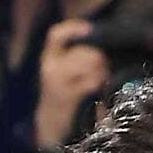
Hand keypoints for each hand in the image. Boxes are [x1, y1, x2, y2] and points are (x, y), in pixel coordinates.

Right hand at [33, 18, 110, 148]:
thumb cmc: (63, 96)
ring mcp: (58, 82)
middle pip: (84, 51)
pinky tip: (99, 89)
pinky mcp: (68, 95)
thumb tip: (101, 46)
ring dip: (102, 70)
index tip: (89, 29)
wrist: (50, 125)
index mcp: (49, 58)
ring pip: (90, 63)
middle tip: (104, 68)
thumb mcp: (63, 74)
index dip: (73, 28)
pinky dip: (100, 83)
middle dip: (100, 57)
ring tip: (100, 79)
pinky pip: (92, 81)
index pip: (56, 35)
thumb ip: (77, 59)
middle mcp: (50, 67)